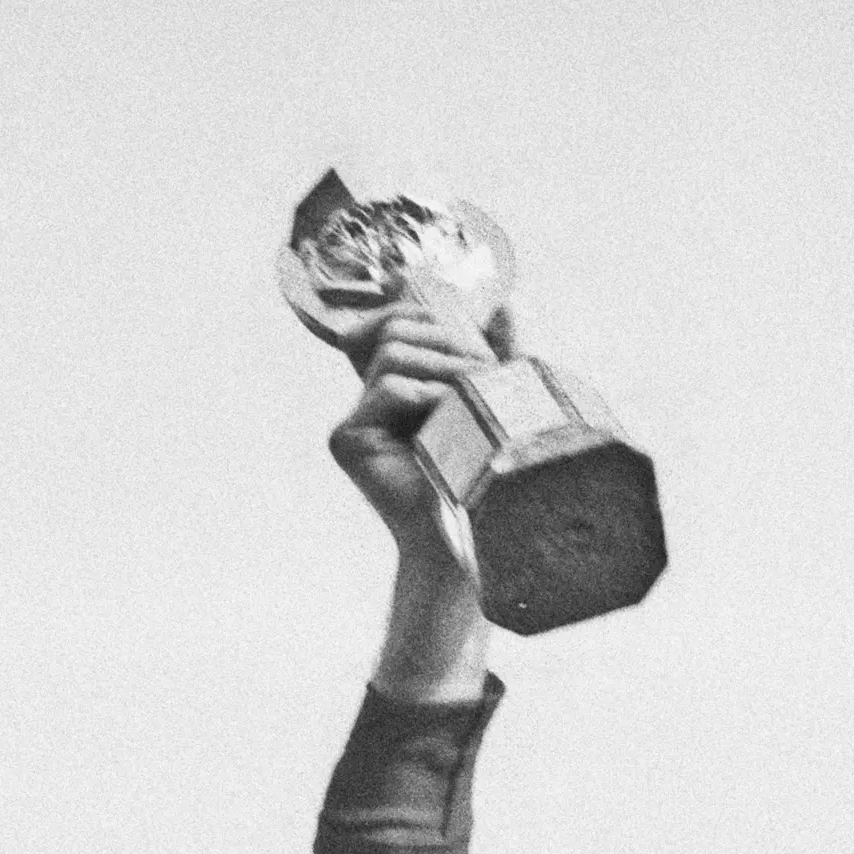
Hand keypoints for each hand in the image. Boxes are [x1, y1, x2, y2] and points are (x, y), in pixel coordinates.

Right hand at [328, 293, 502, 704]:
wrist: (472, 549)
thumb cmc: (489, 486)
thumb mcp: (499, 411)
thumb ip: (499, 358)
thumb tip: (508, 304)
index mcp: (398, 394)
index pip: (403, 325)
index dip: (439, 322)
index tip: (483, 353)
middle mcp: (368, 404)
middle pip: (398, 330)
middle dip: (450, 343)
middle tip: (488, 377)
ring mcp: (353, 423)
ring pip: (394, 353)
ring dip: (445, 369)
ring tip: (476, 402)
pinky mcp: (346, 442)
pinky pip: (389, 387)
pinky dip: (427, 398)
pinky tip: (449, 426)